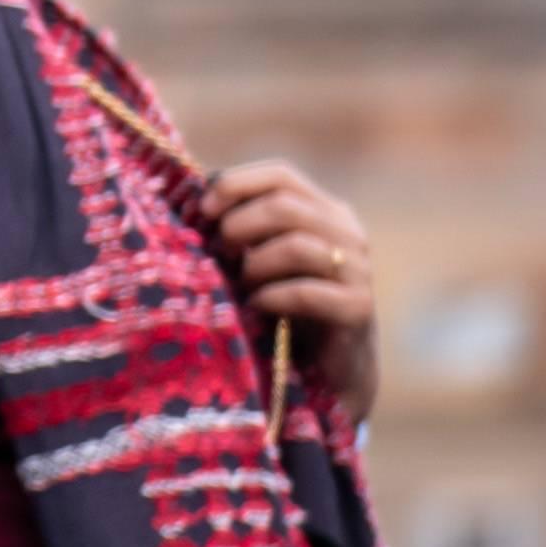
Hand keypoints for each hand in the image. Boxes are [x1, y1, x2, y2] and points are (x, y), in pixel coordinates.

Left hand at [207, 158, 381, 409]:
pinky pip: (307, 292)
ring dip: (255, 264)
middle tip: (218, 252)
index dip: (237, 183)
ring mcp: (358, 270)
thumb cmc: (282, 307)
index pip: (281, 175)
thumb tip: (187, 198)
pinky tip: (257, 307)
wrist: (329, 371)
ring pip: (297, 246)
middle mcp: (347, 232)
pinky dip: (272, 297)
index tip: (202, 208)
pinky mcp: (358, 308)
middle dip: (239, 226)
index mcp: (323, 210)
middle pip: (285, 205)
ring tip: (240, 284)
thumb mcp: (259, 258)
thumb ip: (239, 228)